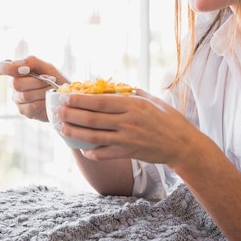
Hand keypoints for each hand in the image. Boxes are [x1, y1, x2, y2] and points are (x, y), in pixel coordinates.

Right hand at [0, 56, 67, 120]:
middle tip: (51, 80)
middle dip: (37, 82)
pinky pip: (31, 106)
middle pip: (17, 84)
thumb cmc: (54, 78)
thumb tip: (20, 66)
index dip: (6, 69)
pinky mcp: (24, 111)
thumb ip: (31, 62)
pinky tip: (49, 99)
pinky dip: (44, 102)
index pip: (1, 67)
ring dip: (43, 91)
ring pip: (26, 96)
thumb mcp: (46, 66)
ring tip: (52, 89)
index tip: (25, 70)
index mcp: (16, 71)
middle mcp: (13, 85)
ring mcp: (17, 99)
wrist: (65, 95)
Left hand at [56, 88, 198, 166]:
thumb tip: (116, 87)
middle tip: (57, 110)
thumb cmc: (170, 119)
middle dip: (71, 113)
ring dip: (74, 131)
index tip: (66, 96)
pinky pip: (103, 153)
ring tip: (61, 126)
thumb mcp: (153, 100)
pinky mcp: (128, 153)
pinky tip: (80, 147)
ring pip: (94, 136)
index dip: (80, 99)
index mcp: (133, 105)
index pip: (100, 101)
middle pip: (93, 118)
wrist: (183, 145)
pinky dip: (90, 151)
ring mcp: (127, 139)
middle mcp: (128, 122)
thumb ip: (134, 93)